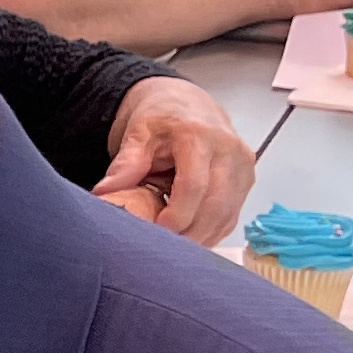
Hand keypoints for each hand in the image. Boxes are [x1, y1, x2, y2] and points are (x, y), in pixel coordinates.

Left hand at [95, 73, 251, 241]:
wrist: (185, 102)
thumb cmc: (161, 116)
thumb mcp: (138, 133)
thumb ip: (125, 163)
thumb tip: (106, 193)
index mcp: (200, 136)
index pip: (194, 185)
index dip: (177, 215)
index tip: (158, 232)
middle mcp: (229, 150)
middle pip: (216, 204)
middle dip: (190, 233)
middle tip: (164, 251)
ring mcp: (243, 165)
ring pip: (228, 213)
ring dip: (202, 236)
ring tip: (175, 249)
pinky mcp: (246, 178)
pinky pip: (232, 214)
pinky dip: (212, 231)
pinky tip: (191, 238)